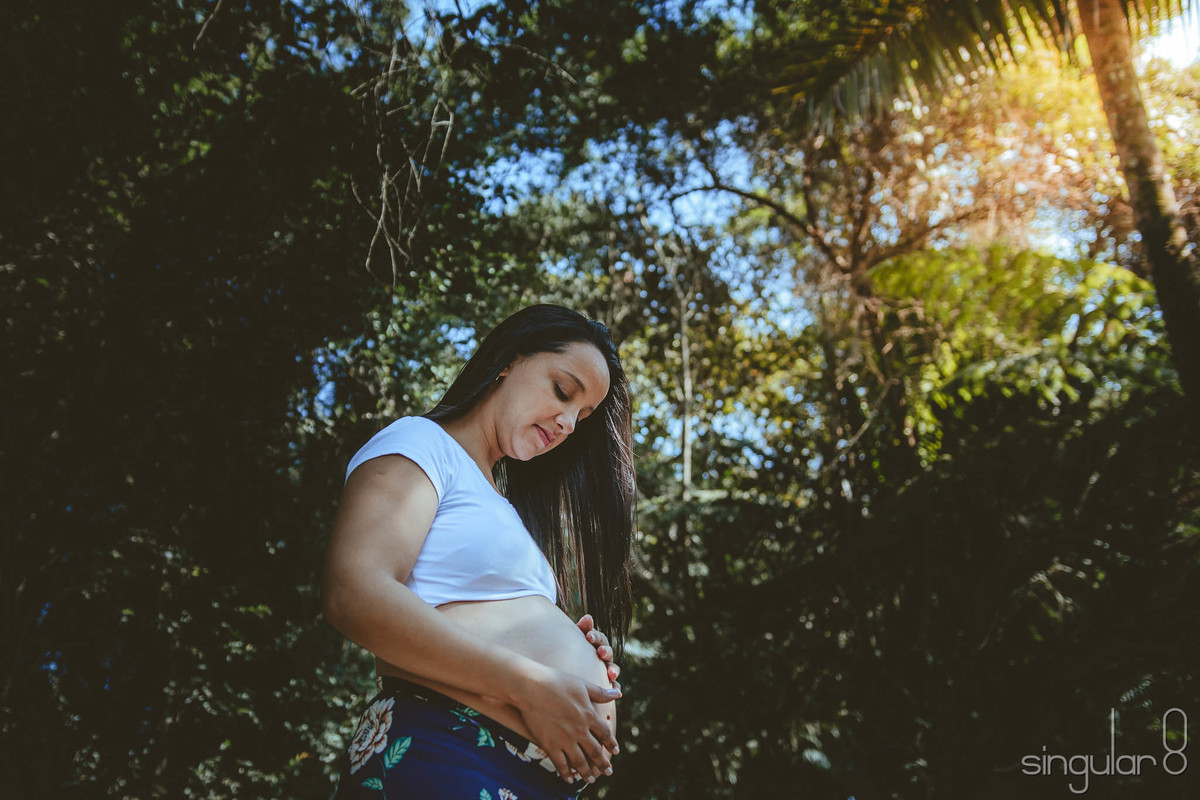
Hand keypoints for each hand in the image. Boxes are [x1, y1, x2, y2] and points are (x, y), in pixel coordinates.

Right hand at [513, 664, 620, 784]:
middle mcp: (579, 730)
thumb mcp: (582, 685)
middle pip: (594, 751)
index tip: (615, 751)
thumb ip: (600, 692)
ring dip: (587, 772)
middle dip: (602, 763)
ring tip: (591, 779)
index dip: (610, 743)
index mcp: (588, 715)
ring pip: (580, 761)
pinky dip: (566, 773)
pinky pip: (560, 764)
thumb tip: (618, 694)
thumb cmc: (556, 682)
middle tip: (608, 772)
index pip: (604, 733)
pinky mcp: (549, 745)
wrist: (531, 687)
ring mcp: (564, 739)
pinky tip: (569, 779)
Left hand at [576, 614, 620, 690]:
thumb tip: (586, 617)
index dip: (595, 637)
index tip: (588, 636)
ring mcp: (605, 668)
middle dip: (605, 651)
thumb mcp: (573, 639)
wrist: (567, 666)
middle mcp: (603, 655)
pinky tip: (617, 692)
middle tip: (600, 652)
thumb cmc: (570, 650)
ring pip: (612, 668)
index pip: (598, 637)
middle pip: (607, 651)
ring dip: (613, 670)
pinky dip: (615, 688)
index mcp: (595, 643)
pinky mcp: (606, 683)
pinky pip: (613, 686)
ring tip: (610, 674)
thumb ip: (581, 629)